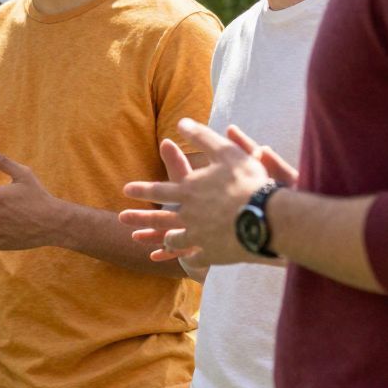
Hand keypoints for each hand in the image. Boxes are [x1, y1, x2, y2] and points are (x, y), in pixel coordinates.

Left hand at [121, 119, 276, 268]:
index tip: (126, 190)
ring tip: (159, 242)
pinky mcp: (213, 253)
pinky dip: (192, 261)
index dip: (142, 190)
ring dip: (167, 240)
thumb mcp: (225, 152)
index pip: (159, 189)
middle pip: (160, 217)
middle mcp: (188, 215)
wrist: (265, 217)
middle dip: (141, 218)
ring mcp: (199, 237)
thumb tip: (181, 122)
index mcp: (189, 191)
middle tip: (122, 219)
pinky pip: (197, 259)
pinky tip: (189, 264)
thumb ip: (202, 138)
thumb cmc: (247, 181)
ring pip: (177, 239)